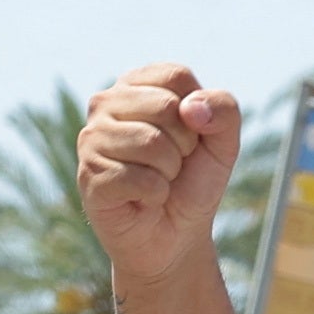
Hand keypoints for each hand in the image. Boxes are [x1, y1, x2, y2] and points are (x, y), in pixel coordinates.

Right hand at [75, 65, 243, 290]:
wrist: (176, 235)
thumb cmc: (193, 181)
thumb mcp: (223, 142)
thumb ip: (224, 110)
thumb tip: (191, 109)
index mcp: (136, 84)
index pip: (176, 77)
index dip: (196, 113)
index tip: (189, 136)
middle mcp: (106, 103)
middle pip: (166, 107)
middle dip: (184, 144)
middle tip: (173, 164)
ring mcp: (92, 139)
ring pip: (151, 143)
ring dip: (169, 172)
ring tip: (158, 180)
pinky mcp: (89, 176)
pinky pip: (140, 179)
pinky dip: (156, 195)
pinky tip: (144, 199)